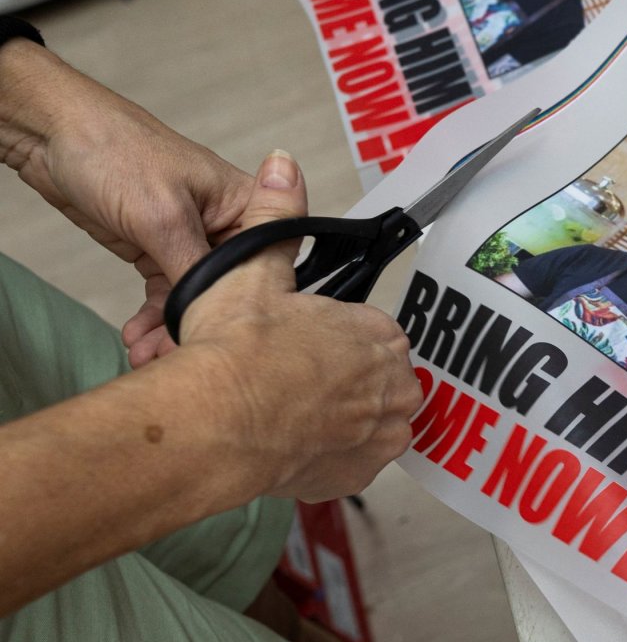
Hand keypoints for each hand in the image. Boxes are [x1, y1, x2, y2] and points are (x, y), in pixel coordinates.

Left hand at [0, 42, 261, 366]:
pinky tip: (138, 336)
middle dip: (203, 324)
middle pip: (230, 288)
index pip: (270, 264)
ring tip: (147, 353)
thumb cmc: (113, 147)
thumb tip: (233, 307)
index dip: (253, 304)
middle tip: (177, 355)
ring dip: (171, 329)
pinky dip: (153, 318)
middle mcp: (225, 222)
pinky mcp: (159, 248)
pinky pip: (168, 294)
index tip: (228, 335)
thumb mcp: (162, 217)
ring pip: (195, 297)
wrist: (50, 133)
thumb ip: (200, 266)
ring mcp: (191, 237)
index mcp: (245, 203)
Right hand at [174, 151, 421, 501]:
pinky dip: (329, 453)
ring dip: (341, 416)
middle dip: (343, 376)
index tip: (306, 342)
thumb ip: (274, 219)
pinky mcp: (360, 474)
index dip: (336, 336)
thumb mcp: (252, 270)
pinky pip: (354, 460)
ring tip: (291, 409)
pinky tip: (293, 441)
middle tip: (293, 376)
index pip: (374, 332)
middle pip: (378, 378)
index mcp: (379, 335)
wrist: (216, 423)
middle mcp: (395, 387)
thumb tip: (284, 166)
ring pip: (370, 421)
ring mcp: (382, 435)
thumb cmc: (235, 352)